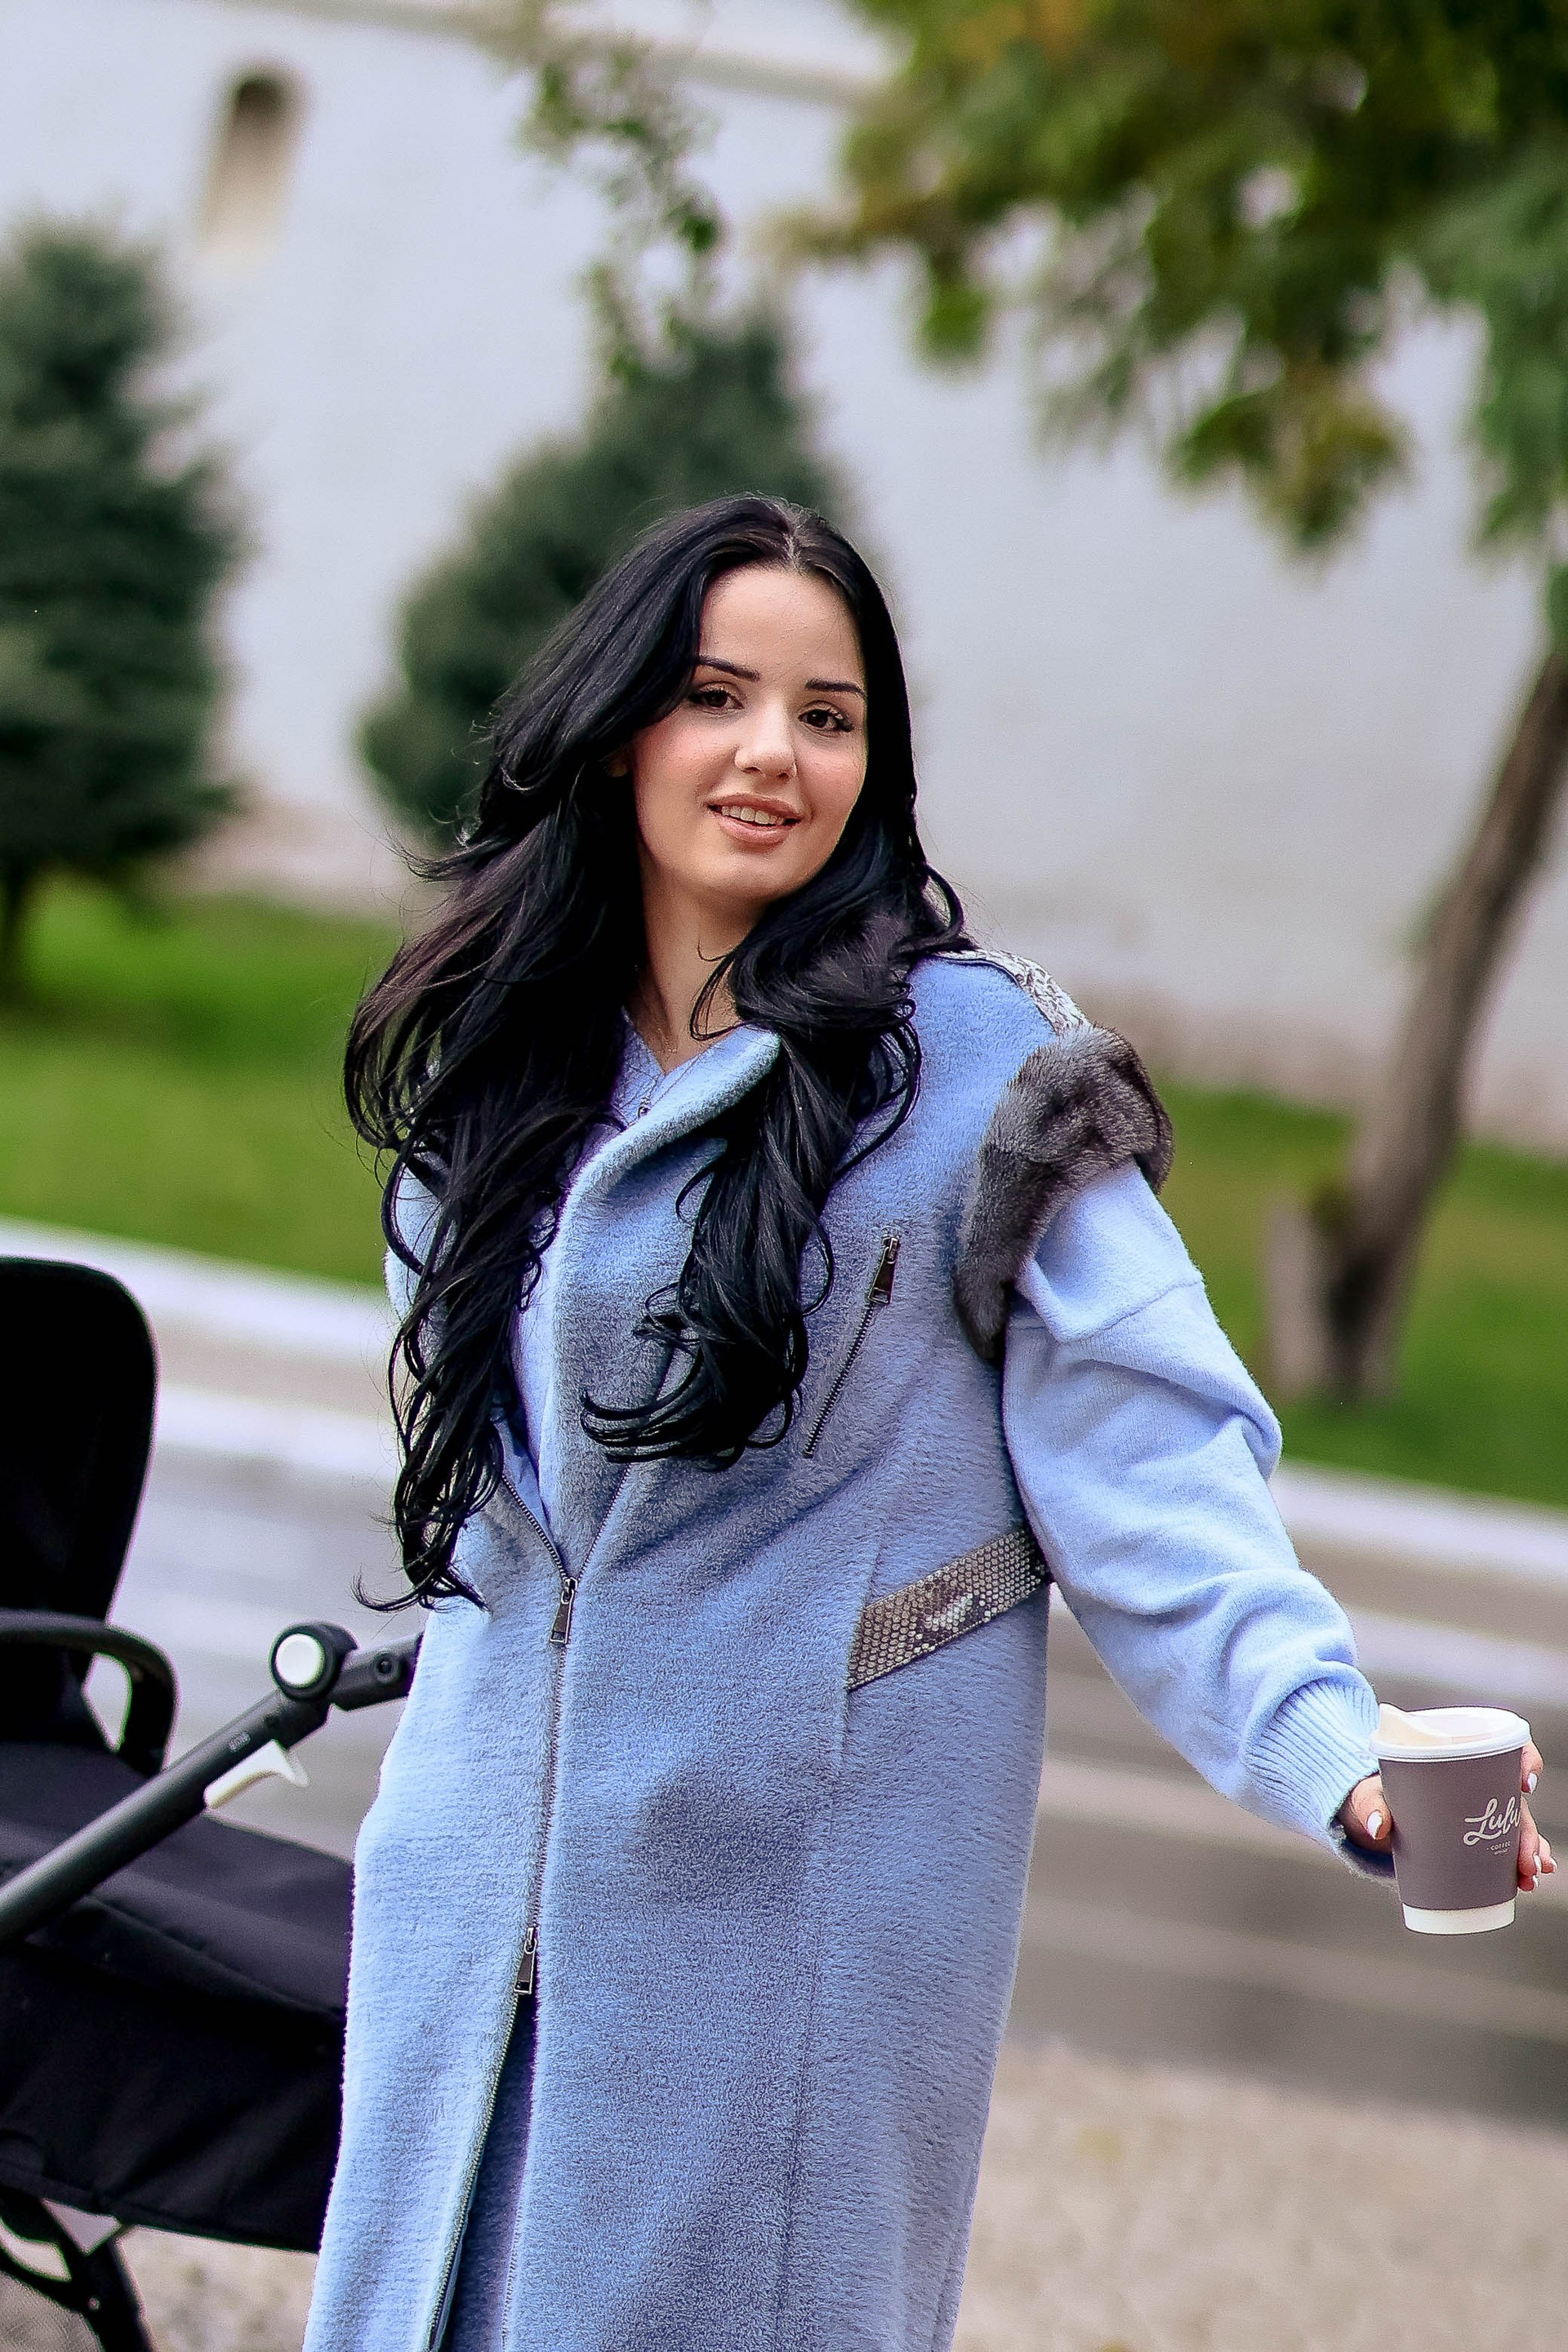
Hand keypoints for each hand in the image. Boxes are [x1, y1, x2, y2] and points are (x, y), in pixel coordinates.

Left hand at [1337, 1744, 1554, 1892]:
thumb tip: (1376, 1826)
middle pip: (1512, 1799)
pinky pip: (1506, 1849)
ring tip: (1529, 1873)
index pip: (1501, 1748)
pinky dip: (1520, 1863)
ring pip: (1516, 1826)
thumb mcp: (1369, 1793)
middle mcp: (1473, 1784)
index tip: (1525, 1782)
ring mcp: (1477, 1812)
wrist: (1369, 1814)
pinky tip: (1529, 1879)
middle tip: (1525, 1858)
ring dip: (1529, 1850)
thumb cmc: (1375, 1793)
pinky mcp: (1474, 1837)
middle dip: (1526, 1828)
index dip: (1523, 1759)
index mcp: (1455, 1759)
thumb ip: (1370, 1803)